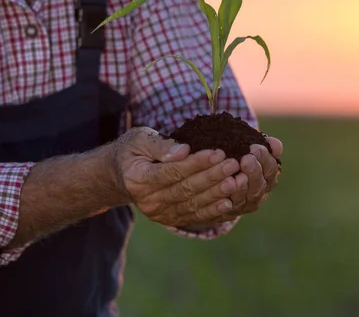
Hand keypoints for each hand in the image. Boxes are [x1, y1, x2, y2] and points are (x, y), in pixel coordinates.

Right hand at [111, 127, 240, 227]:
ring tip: (237, 181)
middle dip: (212, 177)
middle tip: (234, 165)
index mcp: (138, 179)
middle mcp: (148, 201)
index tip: (218, 152)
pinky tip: (230, 202)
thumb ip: (160, 145)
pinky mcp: (171, 220)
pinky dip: (213, 210)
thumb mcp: (139, 139)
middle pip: (185, 190)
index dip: (195, 163)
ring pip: (193, 205)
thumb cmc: (133, 150)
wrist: (120, 175)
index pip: (171, 172)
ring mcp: (160, 214)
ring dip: (217, 194)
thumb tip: (183, 151)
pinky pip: (195, 217)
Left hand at [225, 136, 282, 214]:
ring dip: (242, 186)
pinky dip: (229, 201)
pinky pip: (231, 208)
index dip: (264, 158)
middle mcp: (259, 192)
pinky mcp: (231, 212)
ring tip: (236, 175)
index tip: (253, 147)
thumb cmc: (234, 156)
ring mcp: (246, 204)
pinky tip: (224, 192)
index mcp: (266, 176)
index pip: (271, 169)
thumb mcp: (246, 148)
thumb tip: (276, 145)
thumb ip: (263, 145)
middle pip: (260, 184)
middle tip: (246, 159)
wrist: (214, 176)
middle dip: (254, 171)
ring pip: (248, 197)